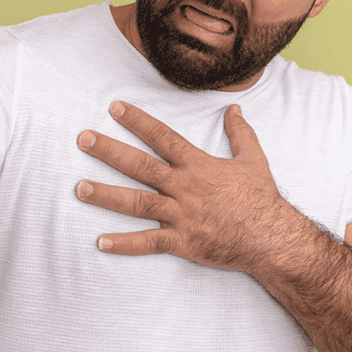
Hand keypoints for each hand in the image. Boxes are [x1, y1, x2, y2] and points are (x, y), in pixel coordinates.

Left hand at [74, 101, 285, 270]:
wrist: (272, 237)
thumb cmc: (262, 199)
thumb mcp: (254, 159)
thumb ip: (240, 133)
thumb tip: (234, 109)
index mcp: (197, 165)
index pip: (162, 137)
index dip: (138, 121)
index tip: (114, 108)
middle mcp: (184, 187)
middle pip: (140, 165)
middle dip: (109, 151)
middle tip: (83, 139)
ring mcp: (181, 215)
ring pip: (136, 202)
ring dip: (106, 195)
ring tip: (79, 188)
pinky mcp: (182, 241)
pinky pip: (149, 242)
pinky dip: (124, 244)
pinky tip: (100, 242)